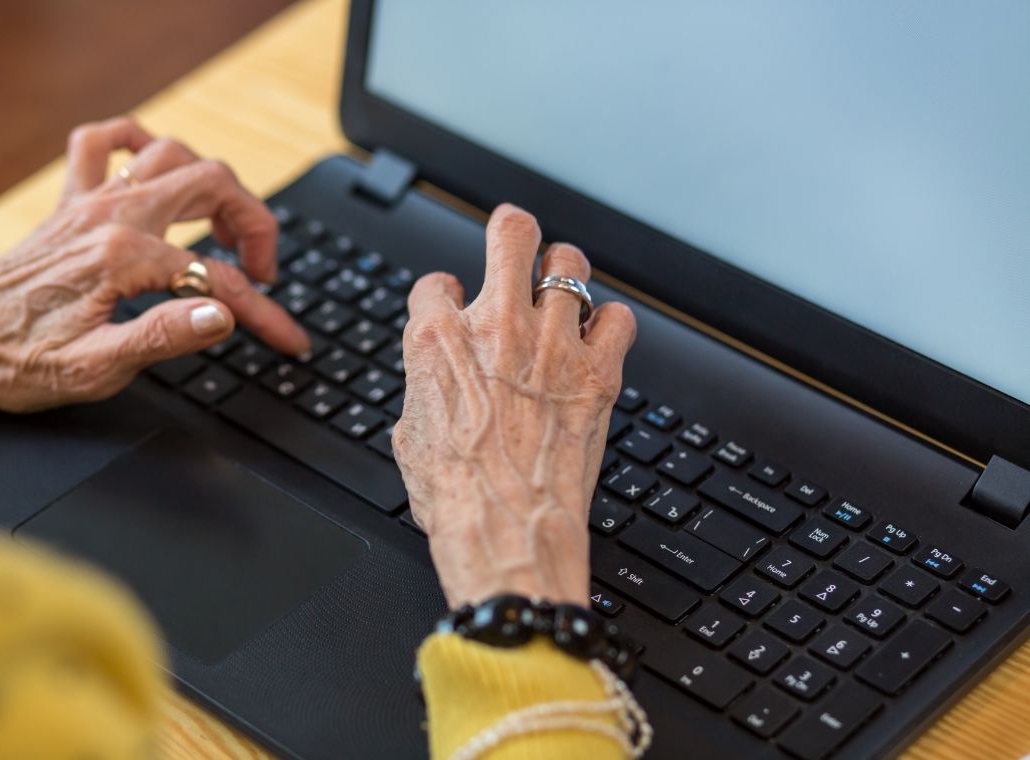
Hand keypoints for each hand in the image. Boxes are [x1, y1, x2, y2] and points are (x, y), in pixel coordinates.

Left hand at [0, 116, 308, 412]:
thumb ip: (164, 336)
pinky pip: (101, 143)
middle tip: (264, 270)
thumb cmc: (17, 361)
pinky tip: (156, 167)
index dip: (264, 314)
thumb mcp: (96, 369)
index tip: (288, 339)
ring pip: (171, 154)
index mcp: (124, 258)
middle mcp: (111, 217)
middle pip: (212, 185)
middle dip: (256, 223)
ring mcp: (90, 203)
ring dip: (212, 182)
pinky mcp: (71, 206)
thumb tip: (223, 316)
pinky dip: (136, 141)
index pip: (217, 280)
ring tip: (227, 227)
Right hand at [394, 205, 636, 607]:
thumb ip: (426, 389)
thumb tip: (436, 383)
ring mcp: (552, 344)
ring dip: (564, 273)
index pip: (435, 283)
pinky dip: (609, 325)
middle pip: (511, 234)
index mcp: (438, 341)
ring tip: (562, 288)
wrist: (507, 528)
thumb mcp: (410, 435)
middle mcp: (496, 327)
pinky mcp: (598, 371)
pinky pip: (618, 318)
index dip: (442, 293)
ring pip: (570, 264)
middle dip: (512, 231)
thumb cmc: (455, 495)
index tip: (450, 303)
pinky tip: (598, 339)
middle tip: (515, 238)